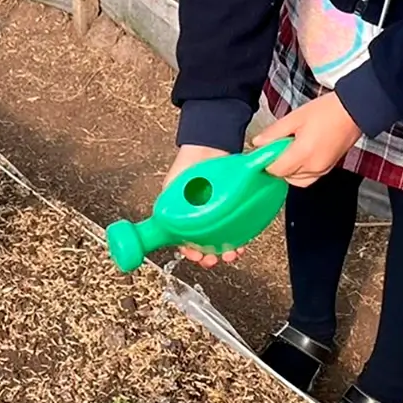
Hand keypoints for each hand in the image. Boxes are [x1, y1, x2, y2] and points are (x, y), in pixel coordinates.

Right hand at [164, 144, 237, 267]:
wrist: (209, 144)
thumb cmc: (188, 164)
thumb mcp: (171, 187)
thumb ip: (167, 204)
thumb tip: (160, 224)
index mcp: (182, 215)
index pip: (184, 241)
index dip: (190, 251)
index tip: (196, 255)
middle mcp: (199, 216)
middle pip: (204, 244)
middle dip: (209, 255)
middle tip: (214, 258)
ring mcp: (216, 213)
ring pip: (220, 239)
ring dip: (225, 250)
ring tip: (230, 253)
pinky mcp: (232, 208)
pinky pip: (236, 227)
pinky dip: (238, 237)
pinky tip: (241, 242)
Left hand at [251, 93, 362, 188]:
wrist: (354, 111)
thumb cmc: (327, 111)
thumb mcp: (295, 117)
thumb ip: (274, 132)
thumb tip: (258, 142)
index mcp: (303, 153)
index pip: (276, 169)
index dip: (266, 161)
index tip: (264, 151)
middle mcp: (313, 167)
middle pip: (285, 177)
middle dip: (278, 164)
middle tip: (277, 146)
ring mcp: (322, 170)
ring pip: (296, 180)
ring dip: (289, 169)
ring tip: (290, 149)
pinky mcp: (328, 169)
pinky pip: (308, 177)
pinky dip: (300, 171)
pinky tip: (301, 154)